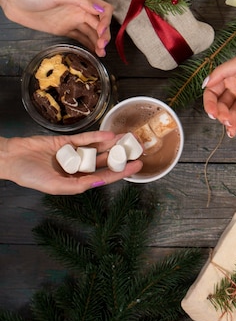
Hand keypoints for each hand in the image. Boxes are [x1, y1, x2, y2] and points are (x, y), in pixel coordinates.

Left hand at [0, 0, 111, 56]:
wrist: (16, 3)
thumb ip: (81, 0)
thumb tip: (101, 10)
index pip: (103, 9)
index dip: (105, 21)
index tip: (100, 32)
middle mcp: (81, 10)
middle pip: (100, 23)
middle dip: (104, 35)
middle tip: (101, 47)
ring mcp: (74, 20)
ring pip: (92, 32)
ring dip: (99, 42)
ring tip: (101, 54)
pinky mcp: (67, 30)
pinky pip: (82, 37)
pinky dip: (90, 45)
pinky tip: (94, 52)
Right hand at [0, 132, 142, 194]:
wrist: (12, 158)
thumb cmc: (30, 175)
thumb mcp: (54, 186)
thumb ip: (77, 186)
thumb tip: (97, 182)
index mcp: (76, 181)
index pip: (104, 177)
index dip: (121, 172)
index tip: (137, 167)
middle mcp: (78, 168)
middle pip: (105, 162)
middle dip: (121, 157)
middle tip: (138, 150)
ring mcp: (73, 153)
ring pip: (98, 148)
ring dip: (113, 144)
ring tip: (129, 139)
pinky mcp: (67, 142)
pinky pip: (86, 139)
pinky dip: (97, 136)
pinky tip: (110, 134)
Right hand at [203, 49, 235, 136]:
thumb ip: (222, 72)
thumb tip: (205, 83)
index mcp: (230, 75)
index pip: (212, 91)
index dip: (209, 103)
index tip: (211, 112)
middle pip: (221, 104)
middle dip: (221, 114)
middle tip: (226, 119)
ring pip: (233, 112)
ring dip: (230, 121)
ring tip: (232, 127)